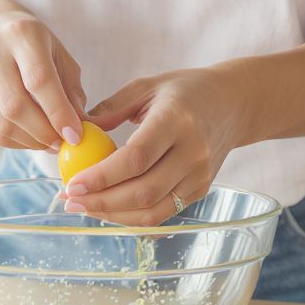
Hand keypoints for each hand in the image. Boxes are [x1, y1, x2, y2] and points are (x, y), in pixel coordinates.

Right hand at [0, 9, 86, 150]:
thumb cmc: (35, 48)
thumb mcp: (60, 56)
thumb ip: (73, 91)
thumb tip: (82, 126)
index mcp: (21, 34)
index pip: (39, 79)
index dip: (58, 112)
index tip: (75, 135)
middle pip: (16, 106)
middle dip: (44, 133)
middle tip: (63, 143)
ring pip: (3, 125)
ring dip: (32, 142)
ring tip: (49, 140)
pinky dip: (17, 142)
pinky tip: (30, 135)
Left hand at [62, 65, 250, 225]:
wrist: (234, 105)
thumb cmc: (185, 91)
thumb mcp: (146, 86)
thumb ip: (111, 108)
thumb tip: (77, 132)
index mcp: (176, 120)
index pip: (136, 157)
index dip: (102, 176)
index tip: (72, 184)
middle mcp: (192, 152)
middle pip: (143, 190)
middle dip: (101, 201)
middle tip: (70, 200)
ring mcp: (199, 175)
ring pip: (152, 210)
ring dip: (113, 216)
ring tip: (84, 207)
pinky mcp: (200, 190)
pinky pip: (162, 213)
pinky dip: (132, 218)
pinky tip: (109, 210)